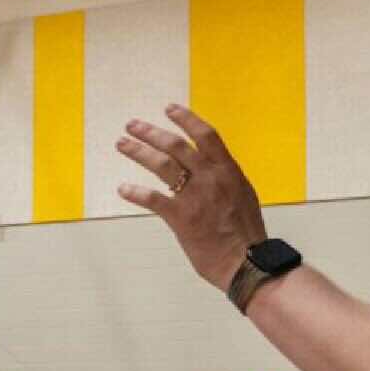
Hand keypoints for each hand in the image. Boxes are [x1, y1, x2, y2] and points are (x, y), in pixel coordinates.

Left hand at [115, 105, 269, 291]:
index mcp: (228, 171)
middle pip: (176, 145)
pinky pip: (153, 199)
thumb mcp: (242, 195)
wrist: (247, 262)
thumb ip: (224, 178)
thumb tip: (210, 167)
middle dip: (151, 132)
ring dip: (138, 152)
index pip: (206, 135)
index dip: (186, 118)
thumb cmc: (246, 233)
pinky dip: (135, 193)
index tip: (168, 108)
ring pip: (162, 165)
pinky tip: (123, 189)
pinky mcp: (181, 217)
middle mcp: (210, 178)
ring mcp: (195, 197)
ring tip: (122, 144)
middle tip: (131, 125)